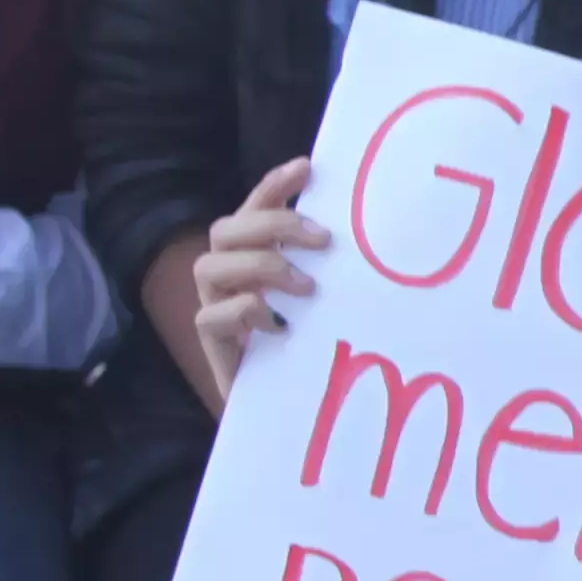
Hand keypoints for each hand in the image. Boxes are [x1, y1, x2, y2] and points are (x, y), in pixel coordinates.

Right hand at [182, 158, 326, 394]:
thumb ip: (331, 269)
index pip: (254, 209)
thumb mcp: (328, 301)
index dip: (274, 186)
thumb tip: (373, 231)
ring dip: (260, 266)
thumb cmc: (313, 348)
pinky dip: (243, 311)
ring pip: (208, 266)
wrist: (292, 413)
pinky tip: (278, 323)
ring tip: (306, 287)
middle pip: (225, 230)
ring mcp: (216, 311)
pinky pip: (210, 317)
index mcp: (254, 258)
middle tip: (323, 240)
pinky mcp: (214, 348)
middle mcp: (228, 279)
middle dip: (272, 226)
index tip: (307, 167)